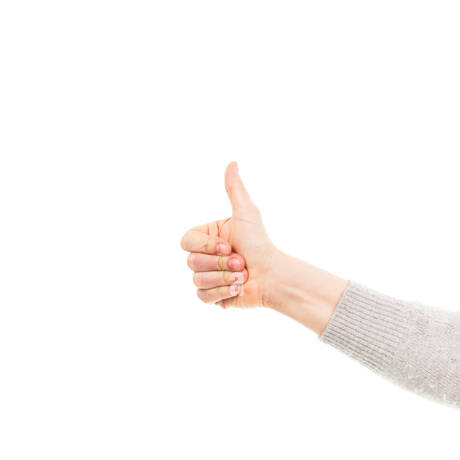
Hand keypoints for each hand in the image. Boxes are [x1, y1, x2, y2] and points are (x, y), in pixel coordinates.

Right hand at [179, 161, 279, 308]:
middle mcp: (204, 256)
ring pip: (197, 280)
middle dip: (220, 263)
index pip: (186, 242)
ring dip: (224, 278)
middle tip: (241, 261)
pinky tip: (239, 288)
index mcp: (206, 237)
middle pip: (190, 263)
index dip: (205, 246)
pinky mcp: (213, 296)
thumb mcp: (246, 213)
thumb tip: (233, 162)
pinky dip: (223, 293)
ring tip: (243, 275)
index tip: (228, 245)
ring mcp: (207, 277)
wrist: (273, 276)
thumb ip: (235, 189)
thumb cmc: (260, 244)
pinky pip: (203, 297)